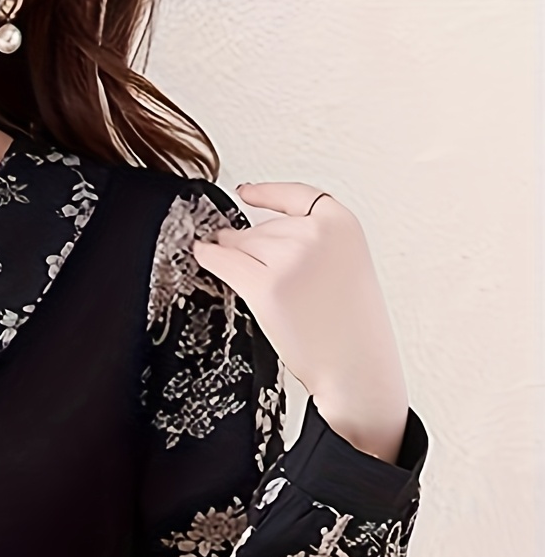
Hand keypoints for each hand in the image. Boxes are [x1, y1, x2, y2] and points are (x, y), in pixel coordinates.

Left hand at [193, 181, 408, 464]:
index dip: (266, 194)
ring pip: (244, 244)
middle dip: (249, 241)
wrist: (354, 364)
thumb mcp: (346, 265)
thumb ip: (313, 242)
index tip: (245, 193)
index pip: (297, 195)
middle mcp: (315, 234)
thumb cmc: (351, 326)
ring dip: (233, 254)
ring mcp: (289, 258)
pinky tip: (202, 254)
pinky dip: (209, 256)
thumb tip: (248, 233)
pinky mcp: (265, 286)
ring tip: (239, 270)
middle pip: (264, 227)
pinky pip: (224, 261)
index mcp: (341, 223)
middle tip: (237, 253)